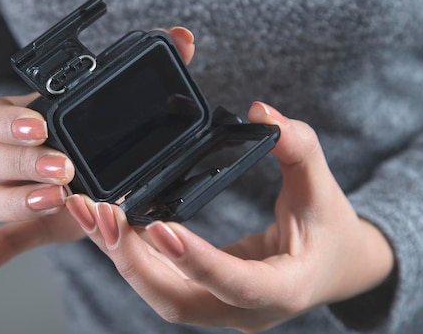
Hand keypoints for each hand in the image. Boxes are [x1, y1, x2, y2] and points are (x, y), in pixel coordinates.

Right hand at [0, 27, 195, 279]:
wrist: (79, 159)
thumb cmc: (89, 124)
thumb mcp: (113, 97)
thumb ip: (146, 65)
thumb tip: (182, 39)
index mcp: (23, 119)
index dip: (9, 121)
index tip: (39, 125)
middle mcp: (12, 156)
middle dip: (26, 162)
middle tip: (62, 167)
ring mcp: (19, 191)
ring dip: (20, 200)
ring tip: (58, 201)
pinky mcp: (32, 223)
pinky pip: (3, 236)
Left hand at [65, 102, 394, 332]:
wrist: (332, 267)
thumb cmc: (329, 231)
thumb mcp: (323, 189)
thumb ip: (299, 149)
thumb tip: (262, 113)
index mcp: (282, 288)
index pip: (235, 284)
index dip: (196, 260)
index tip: (158, 227)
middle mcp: (243, 309)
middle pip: (175, 299)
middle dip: (133, 260)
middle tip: (102, 214)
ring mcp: (218, 306)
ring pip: (157, 292)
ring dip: (120, 254)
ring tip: (89, 211)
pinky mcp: (200, 293)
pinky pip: (157, 278)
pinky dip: (128, 251)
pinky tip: (106, 220)